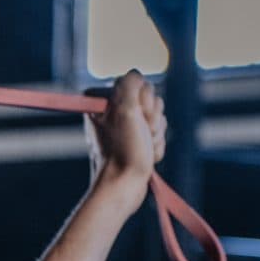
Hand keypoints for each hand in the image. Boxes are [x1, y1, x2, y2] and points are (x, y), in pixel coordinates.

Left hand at [85, 70, 165, 195]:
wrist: (124, 185)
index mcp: (100, 99)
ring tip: (143, 148)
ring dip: (155, 133)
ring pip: (158, 115)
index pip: (138, 82)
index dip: (143, 100)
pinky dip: (156, 145)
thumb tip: (136, 75)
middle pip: (150, 98)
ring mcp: (125, 125)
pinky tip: (146, 156)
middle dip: (152, 118)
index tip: (135, 117)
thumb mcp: (125, 109)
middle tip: (140, 135)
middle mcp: (111, 110)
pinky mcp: (136, 139)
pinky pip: (158, 132)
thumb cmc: (122, 150)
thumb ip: (129, 83)